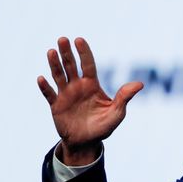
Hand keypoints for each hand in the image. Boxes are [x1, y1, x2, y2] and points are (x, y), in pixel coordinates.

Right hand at [37, 37, 142, 164]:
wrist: (87, 142)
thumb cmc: (103, 126)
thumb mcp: (117, 113)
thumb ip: (125, 97)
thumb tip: (140, 84)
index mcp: (92, 85)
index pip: (88, 65)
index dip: (84, 52)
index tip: (79, 39)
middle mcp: (77, 86)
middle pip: (71, 65)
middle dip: (67, 53)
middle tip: (63, 39)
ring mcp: (65, 94)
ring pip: (58, 75)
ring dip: (54, 64)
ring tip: (51, 51)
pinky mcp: (56, 105)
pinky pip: (49, 94)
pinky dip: (45, 87)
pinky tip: (41, 79)